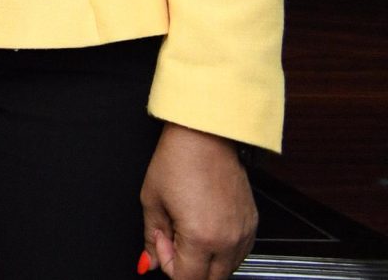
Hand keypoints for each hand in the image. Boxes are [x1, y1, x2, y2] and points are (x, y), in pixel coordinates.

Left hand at [142, 123, 256, 279]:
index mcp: (201, 238)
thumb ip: (151, 238)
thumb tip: (149, 263)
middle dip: (187, 268)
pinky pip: (239, 254)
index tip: (160, 243)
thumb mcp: (152, 200)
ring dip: (205, 261)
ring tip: (188, 230)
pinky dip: (222, 252)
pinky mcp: (253, 225)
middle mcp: (228, 241)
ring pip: (226, 270)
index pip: (187, 279)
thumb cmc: (178, 161)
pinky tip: (206, 230)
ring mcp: (244, 234)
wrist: (206, 136)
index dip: (169, 266)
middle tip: (171, 239)